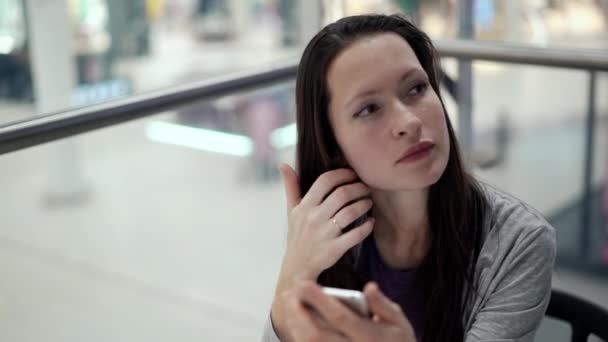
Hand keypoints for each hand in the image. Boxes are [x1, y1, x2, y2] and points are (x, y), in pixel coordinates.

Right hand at [271, 164, 374, 339]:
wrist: (297, 268)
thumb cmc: (297, 236)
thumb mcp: (291, 211)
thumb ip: (291, 187)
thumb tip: (283, 165)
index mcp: (304, 207)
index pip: (325, 181)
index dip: (342, 174)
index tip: (353, 174)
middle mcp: (314, 218)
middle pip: (341, 194)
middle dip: (358, 188)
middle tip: (366, 187)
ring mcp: (324, 234)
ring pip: (350, 212)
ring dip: (364, 204)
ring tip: (369, 202)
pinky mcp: (334, 249)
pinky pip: (355, 234)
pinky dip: (367, 227)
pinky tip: (370, 222)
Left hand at [284, 281, 415, 341]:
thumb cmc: (397, 341)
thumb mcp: (398, 321)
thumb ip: (382, 304)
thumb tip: (369, 288)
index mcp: (370, 337)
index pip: (340, 318)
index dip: (320, 301)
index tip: (304, 284)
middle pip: (317, 335)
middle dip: (299, 313)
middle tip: (289, 294)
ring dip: (295, 325)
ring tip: (289, 305)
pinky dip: (300, 337)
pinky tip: (296, 323)